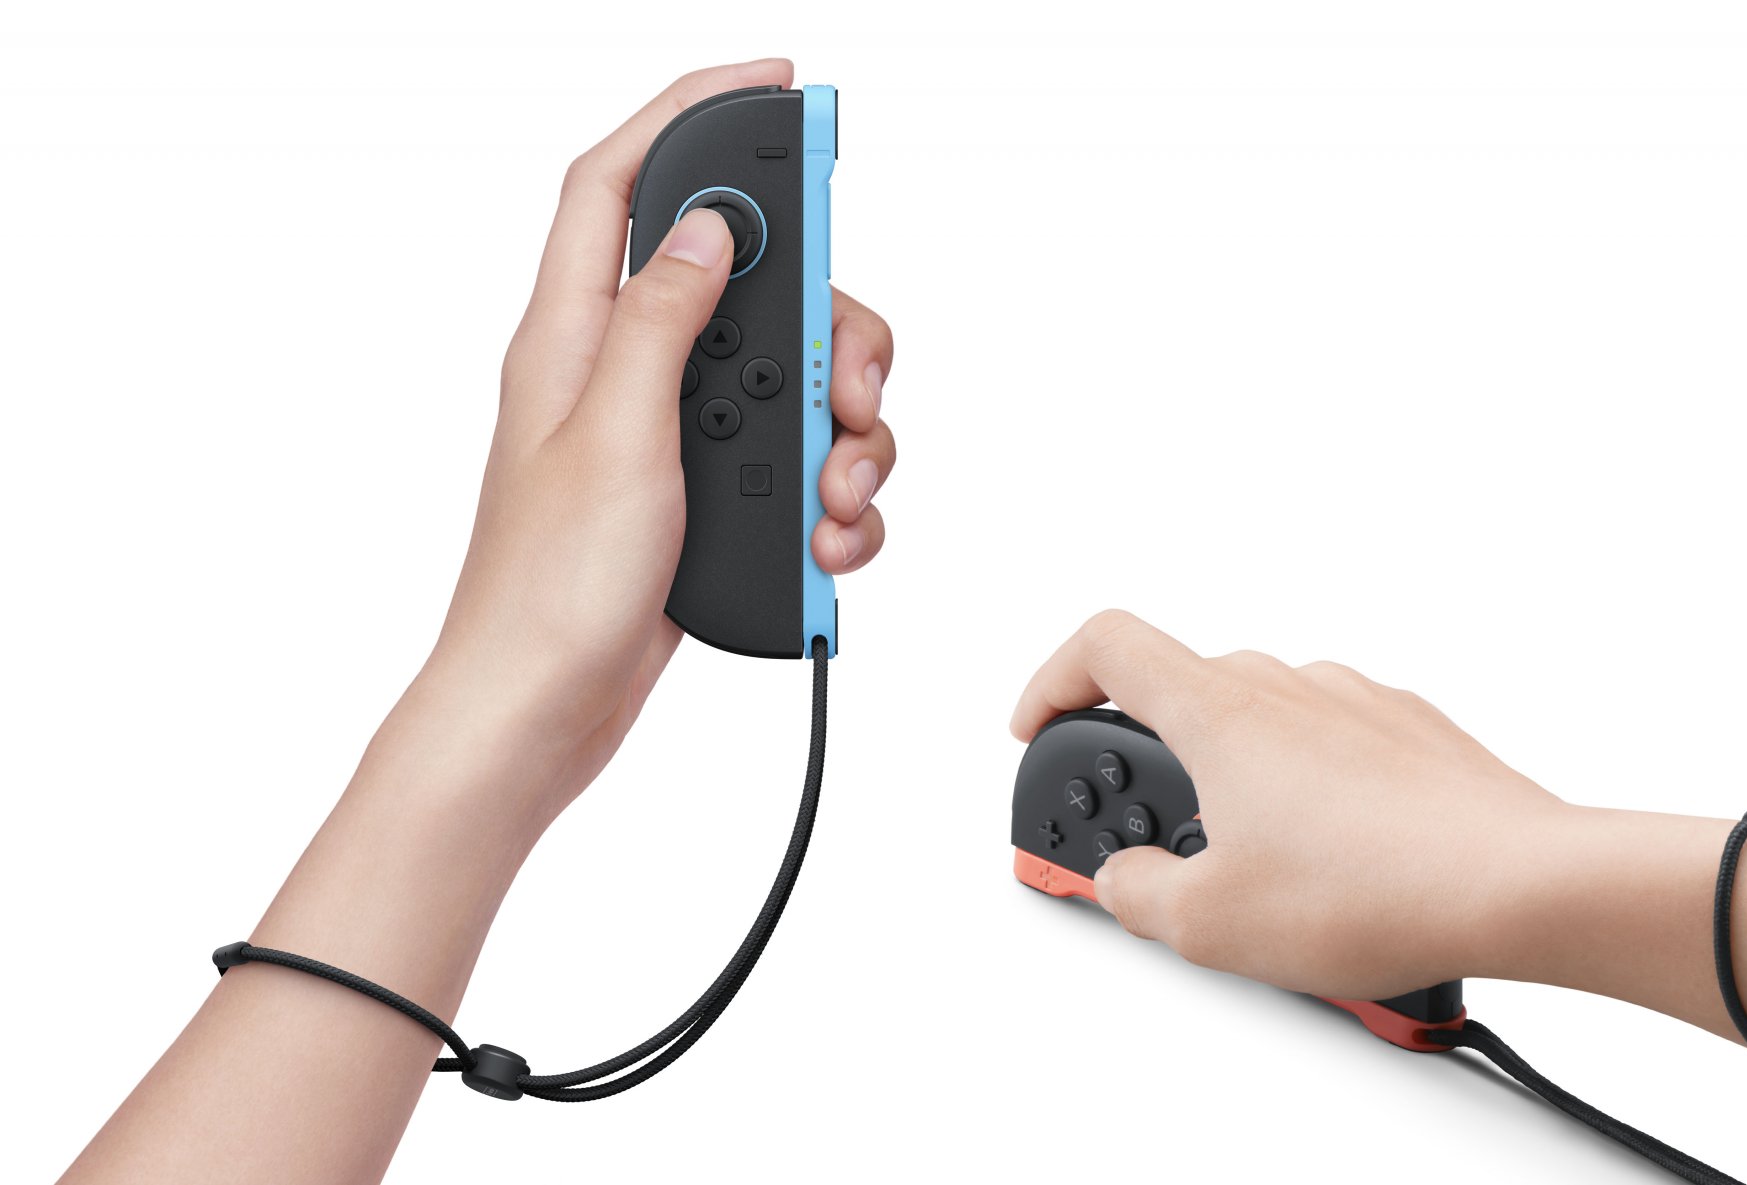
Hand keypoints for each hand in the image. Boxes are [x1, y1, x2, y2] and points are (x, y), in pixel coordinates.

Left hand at [419, 59, 894, 810]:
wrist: (543, 712)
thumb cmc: (547, 591)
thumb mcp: (613, 439)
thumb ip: (661, 322)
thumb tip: (710, 228)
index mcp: (573, 336)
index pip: (624, 183)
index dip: (691, 113)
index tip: (774, 86)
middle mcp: (625, 374)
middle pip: (752, 288)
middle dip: (826, 327)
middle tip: (853, 383)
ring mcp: (671, 439)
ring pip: (791, 382)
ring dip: (841, 435)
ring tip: (834, 498)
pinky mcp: (709, 500)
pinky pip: (794, 465)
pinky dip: (830, 498)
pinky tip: (826, 541)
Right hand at [1010, 610, 1563, 1000]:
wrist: (1527, 885)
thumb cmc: (1378, 888)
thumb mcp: (1210, 924)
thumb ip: (1137, 893)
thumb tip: (1124, 879)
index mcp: (1220, 710)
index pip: (1105, 644)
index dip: (1053, 681)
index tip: (1041, 730)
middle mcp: (1286, 684)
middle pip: (1184, 696)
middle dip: (1153, 772)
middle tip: (1147, 847)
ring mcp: (1356, 703)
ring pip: (1263, 726)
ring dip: (1236, 788)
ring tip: (1253, 878)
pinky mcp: (1414, 734)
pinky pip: (1334, 751)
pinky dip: (1308, 799)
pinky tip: (1330, 872)